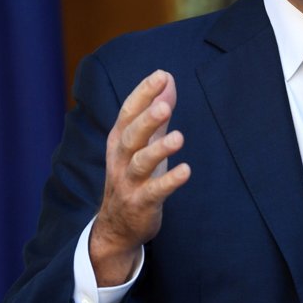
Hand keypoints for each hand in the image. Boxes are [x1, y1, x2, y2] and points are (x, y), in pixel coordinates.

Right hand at [89, 70, 190, 285]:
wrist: (117, 227)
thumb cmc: (134, 176)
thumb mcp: (143, 143)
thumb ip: (156, 113)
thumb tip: (167, 78)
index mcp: (120, 141)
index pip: (128, 112)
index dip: (143, 94)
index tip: (161, 75)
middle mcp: (120, 160)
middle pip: (131, 136)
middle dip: (146, 119)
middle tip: (165, 105)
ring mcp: (128, 183)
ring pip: (139, 163)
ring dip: (158, 150)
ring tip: (179, 138)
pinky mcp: (140, 204)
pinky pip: (154, 192)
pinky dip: (169, 181)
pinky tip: (185, 171)